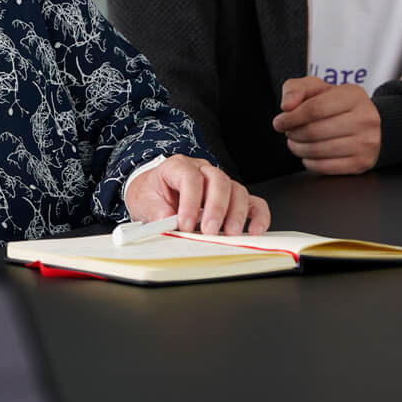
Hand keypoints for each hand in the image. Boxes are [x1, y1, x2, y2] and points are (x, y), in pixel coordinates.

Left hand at [124, 155, 269, 233]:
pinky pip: (252, 203)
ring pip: (237, 190)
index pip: (190, 178)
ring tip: (229, 234)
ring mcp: (220, 184)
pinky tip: (255, 230)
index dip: (190, 202)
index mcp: (178, 167)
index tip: (185, 224)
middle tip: (209, 231)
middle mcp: (203, 171)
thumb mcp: (143, 200)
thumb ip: (155, 210)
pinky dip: (257, 216)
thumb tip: (167, 221)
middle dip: (215, 208)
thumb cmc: (152, 194)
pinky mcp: (232, 198)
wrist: (154, 193)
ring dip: (235, 214)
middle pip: (218, 181)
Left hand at [273, 77, 380, 174]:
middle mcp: (366, 118)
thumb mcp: (316, 87)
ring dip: (298, 148)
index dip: (291, 118)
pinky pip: (325, 167)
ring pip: (318, 150)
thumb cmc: (335, 103)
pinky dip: (309, 162)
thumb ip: (296, 89)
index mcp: (354, 95)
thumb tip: (287, 105)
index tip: (279, 122)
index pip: (314, 109)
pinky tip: (308, 154)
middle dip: (293, 133)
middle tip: (289, 132)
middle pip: (314, 131)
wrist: (362, 121)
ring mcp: (367, 142)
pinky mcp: (363, 162)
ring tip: (296, 142)